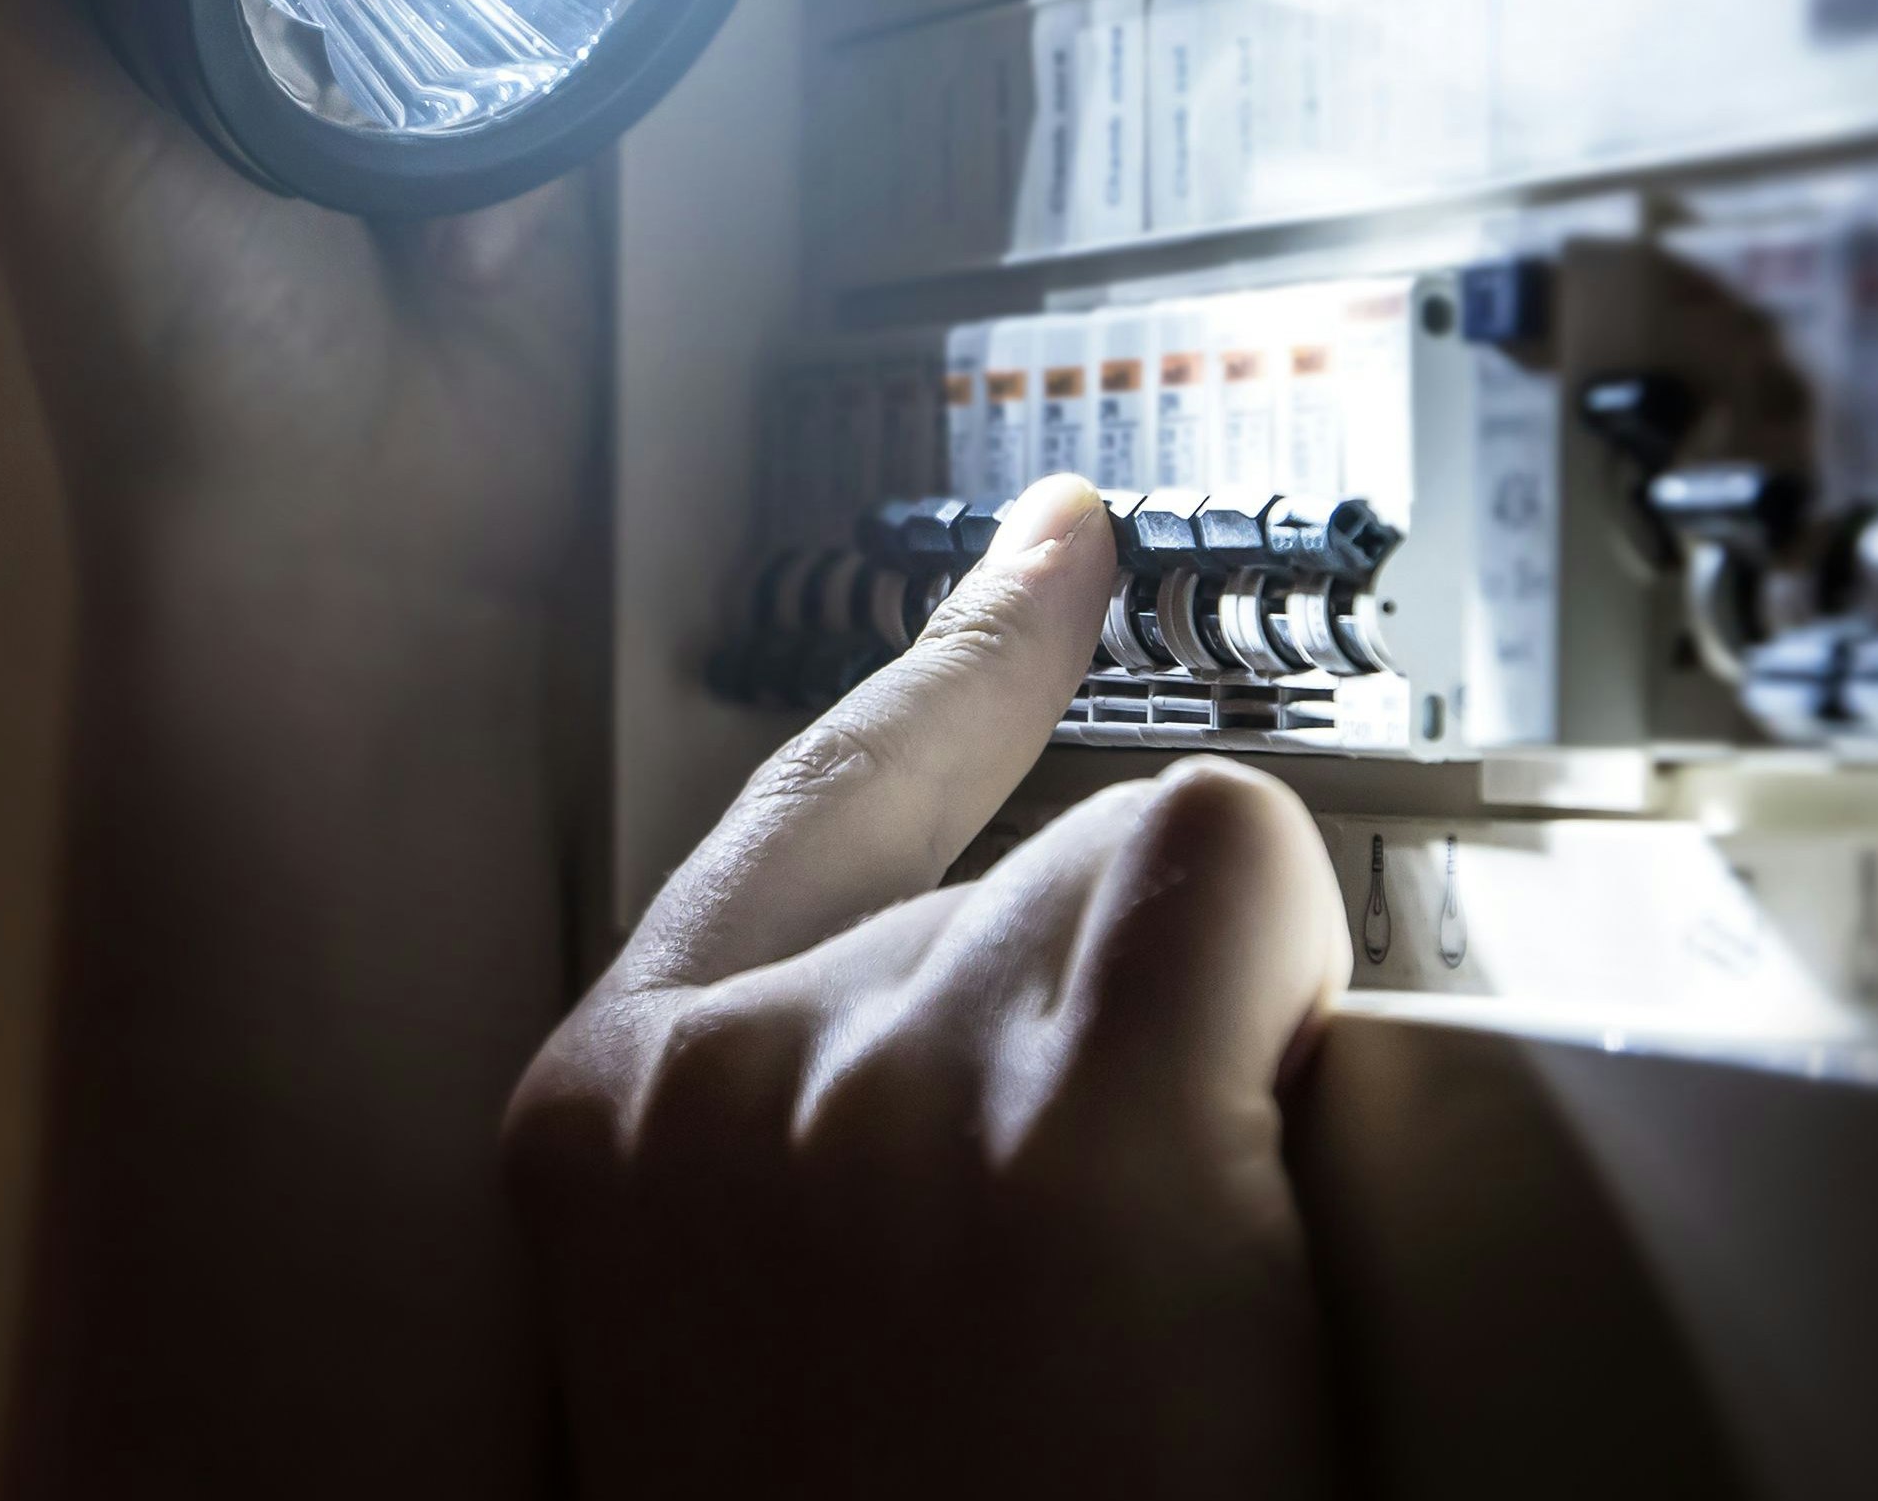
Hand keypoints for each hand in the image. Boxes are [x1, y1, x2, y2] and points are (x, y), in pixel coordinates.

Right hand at [503, 475, 1353, 1498]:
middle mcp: (718, 1075)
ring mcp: (881, 1083)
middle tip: (1115, 1303)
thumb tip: (1010, 1014)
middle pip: (1016, 876)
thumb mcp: (750, 1331)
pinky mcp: (1067, 1114)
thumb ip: (815, 1134)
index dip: (951, 665)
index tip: (1061, 540)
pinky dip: (1274, 1007)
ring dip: (1200, 1083)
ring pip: (1141, 895)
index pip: (792, 799)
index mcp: (603, 1127)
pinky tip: (1227, 1203)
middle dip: (1111, 1044)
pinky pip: (1231, 883)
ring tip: (1155, 1338)